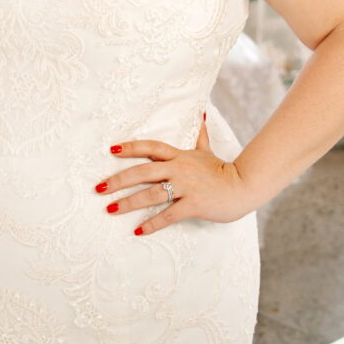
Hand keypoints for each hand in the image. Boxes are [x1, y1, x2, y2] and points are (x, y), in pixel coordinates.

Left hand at [97, 116, 251, 235]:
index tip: (112, 150)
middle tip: (99, 188)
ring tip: (111, 210)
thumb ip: (200, 134)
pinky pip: (168, 215)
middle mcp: (179, 169)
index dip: (131, 148)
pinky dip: (152, 224)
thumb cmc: (223, 170)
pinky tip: (138, 230)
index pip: (150, 147)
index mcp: (179, 156)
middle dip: (118, 180)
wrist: (244, 186)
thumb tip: (202, 112)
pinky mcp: (193, 205)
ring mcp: (186, 187)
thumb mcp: (207, 150)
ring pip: (151, 194)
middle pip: (142, 171)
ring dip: (129, 202)